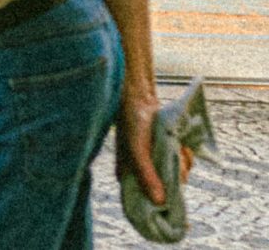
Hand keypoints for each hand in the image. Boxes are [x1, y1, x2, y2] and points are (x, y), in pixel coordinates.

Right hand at [114, 86, 178, 206]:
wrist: (139, 97)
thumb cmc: (132, 123)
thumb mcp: (138, 151)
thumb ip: (148, 175)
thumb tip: (161, 202)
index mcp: (127, 176)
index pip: (143, 203)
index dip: (160, 210)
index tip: (178, 213)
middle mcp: (140, 172)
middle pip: (165, 190)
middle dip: (175, 180)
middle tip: (177, 166)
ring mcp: (153, 162)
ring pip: (175, 176)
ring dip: (182, 166)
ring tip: (178, 150)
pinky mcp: (163, 152)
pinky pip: (178, 163)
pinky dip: (184, 157)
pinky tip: (181, 146)